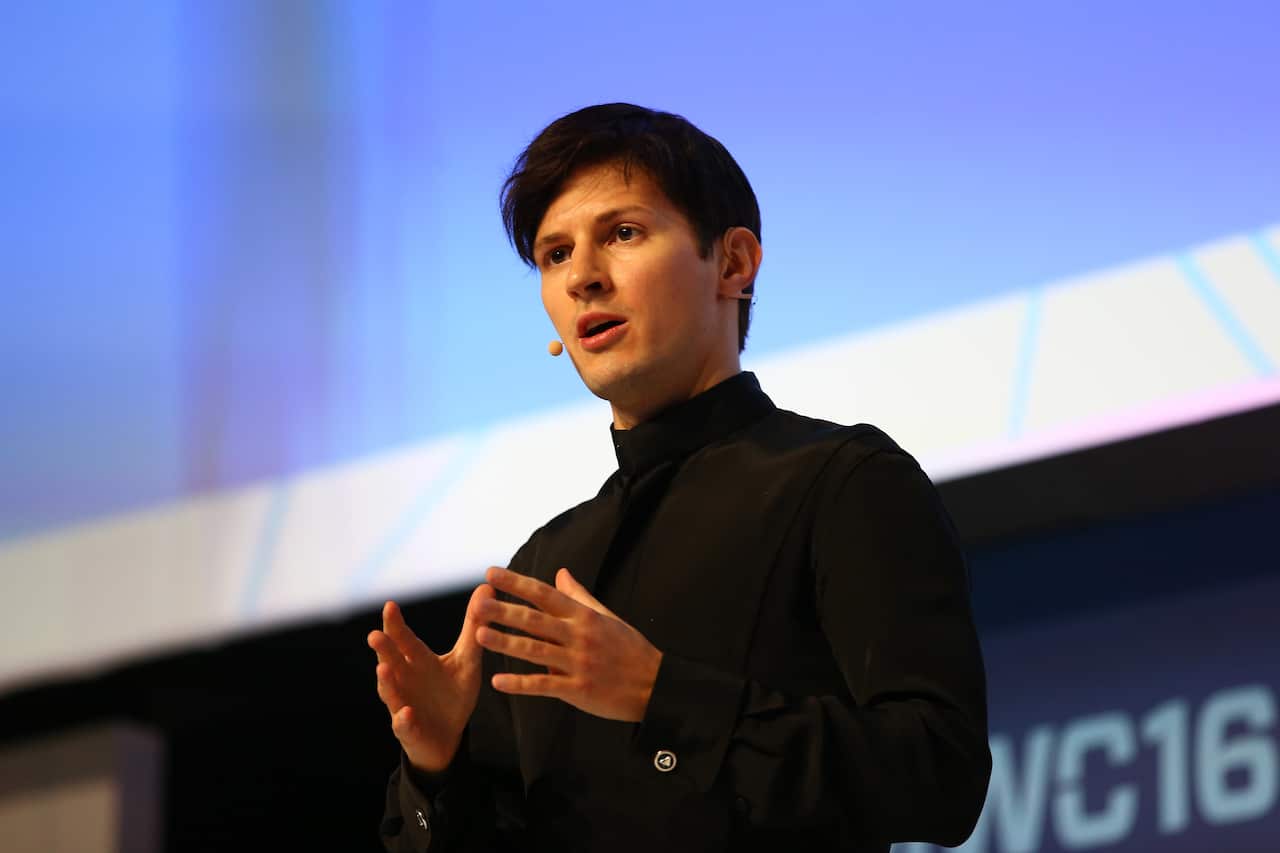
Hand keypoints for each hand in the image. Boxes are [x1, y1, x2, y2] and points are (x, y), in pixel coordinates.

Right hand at [367, 584, 493, 773]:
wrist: (449, 736)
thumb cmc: (452, 693)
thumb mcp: (467, 659)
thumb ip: (475, 627)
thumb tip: (486, 586)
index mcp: (417, 661)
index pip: (404, 639)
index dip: (396, 624)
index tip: (390, 605)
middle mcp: (404, 680)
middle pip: (391, 660)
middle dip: (383, 649)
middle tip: (375, 634)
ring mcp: (402, 704)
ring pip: (390, 692)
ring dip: (386, 681)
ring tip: (382, 668)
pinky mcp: (410, 730)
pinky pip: (404, 725)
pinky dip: (403, 719)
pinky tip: (406, 713)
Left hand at [476, 566, 662, 722]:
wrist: (654, 684)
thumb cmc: (629, 648)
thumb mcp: (606, 616)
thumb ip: (579, 595)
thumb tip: (560, 572)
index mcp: (584, 616)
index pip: (544, 594)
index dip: (517, 583)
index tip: (491, 574)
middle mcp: (579, 636)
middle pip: (535, 620)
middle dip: (505, 610)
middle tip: (478, 602)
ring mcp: (578, 663)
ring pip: (536, 651)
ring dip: (506, 643)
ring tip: (479, 635)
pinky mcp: (578, 689)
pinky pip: (544, 685)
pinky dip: (520, 684)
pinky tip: (498, 681)